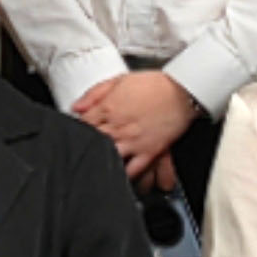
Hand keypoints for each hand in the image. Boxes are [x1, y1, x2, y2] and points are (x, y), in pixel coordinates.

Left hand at [72, 71, 200, 181]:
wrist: (181, 92)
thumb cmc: (153, 84)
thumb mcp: (119, 80)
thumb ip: (94, 94)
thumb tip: (76, 106)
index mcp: (108, 108)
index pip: (83, 124)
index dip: (77, 130)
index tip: (76, 133)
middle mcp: (118, 127)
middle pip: (93, 143)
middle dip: (86, 147)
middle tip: (83, 152)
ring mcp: (133, 141)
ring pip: (109, 158)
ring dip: (102, 162)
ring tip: (97, 167)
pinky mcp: (149, 152)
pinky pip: (133, 170)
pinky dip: (125, 176)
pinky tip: (119, 176)